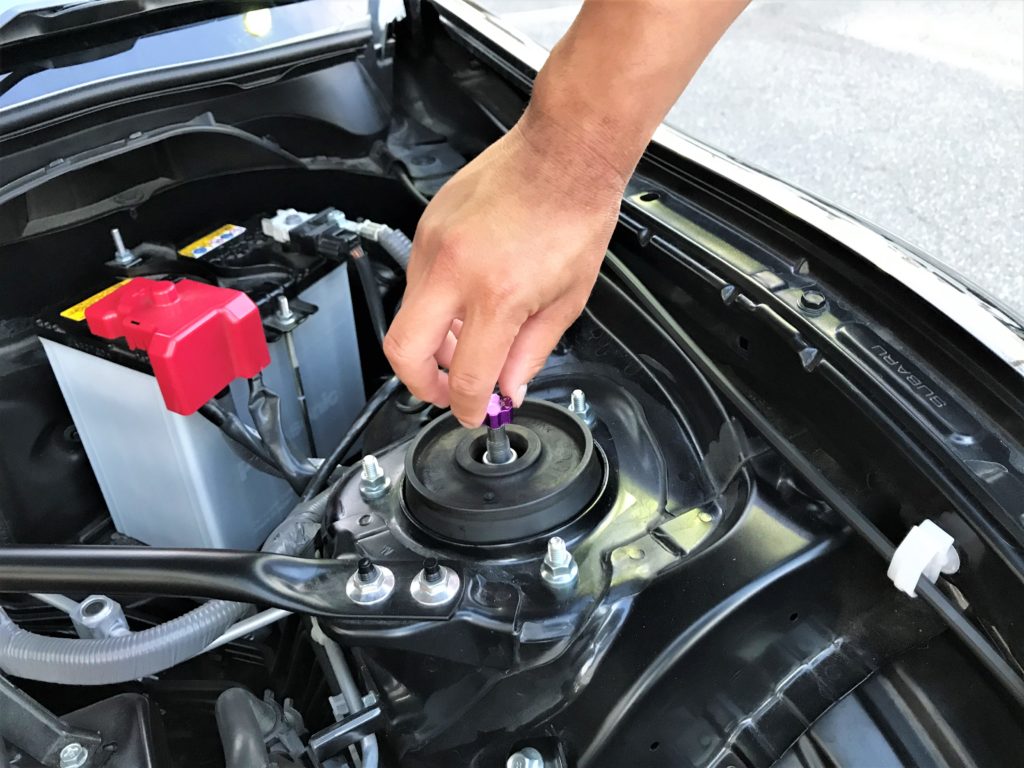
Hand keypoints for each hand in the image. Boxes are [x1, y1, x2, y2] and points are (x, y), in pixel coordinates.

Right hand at [384, 112, 625, 426]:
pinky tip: (467, 302)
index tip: (474, 412)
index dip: (469, 406)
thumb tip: (508, 387)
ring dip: (434, 341)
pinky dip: (436, 304)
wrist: (564, 153)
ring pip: (410, 315)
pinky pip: (418, 281)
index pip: (467, 376)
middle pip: (404, 352)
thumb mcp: (566, 301)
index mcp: (498, 295)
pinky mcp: (427, 226)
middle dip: (422, 384)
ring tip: (469, 342)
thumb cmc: (575, 215)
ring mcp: (433, 244)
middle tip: (449, 391)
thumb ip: (530, 352)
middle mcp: (455, 270)